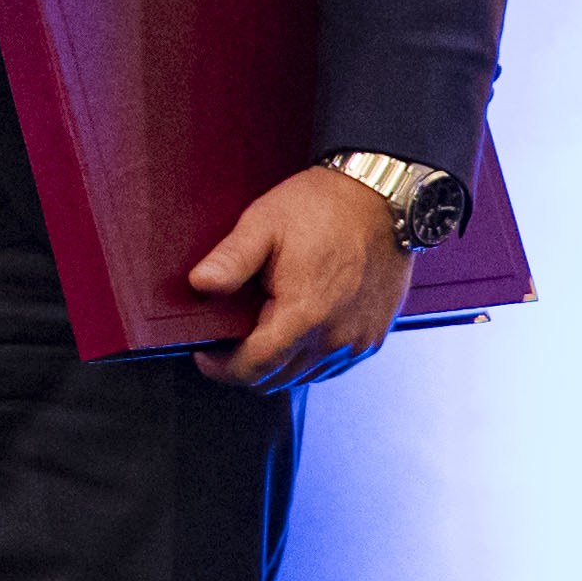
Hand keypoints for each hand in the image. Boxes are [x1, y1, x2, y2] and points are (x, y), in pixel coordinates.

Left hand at [188, 164, 408, 388]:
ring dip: (276, 365)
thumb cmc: (320, 208)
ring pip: (303, 377)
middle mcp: (335, 337)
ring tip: (257, 333)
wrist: (382, 200)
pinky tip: (291, 333)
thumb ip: (231, 259)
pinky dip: (305, 360)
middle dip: (244, 367)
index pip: (255, 367)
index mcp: (305, 313)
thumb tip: (200, 285)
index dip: (222, 368)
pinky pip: (330, 367)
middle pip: (277, 379)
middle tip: (225, 342)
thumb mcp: (264, 224)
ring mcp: (358, 342)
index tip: (204, 354)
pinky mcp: (373, 338)